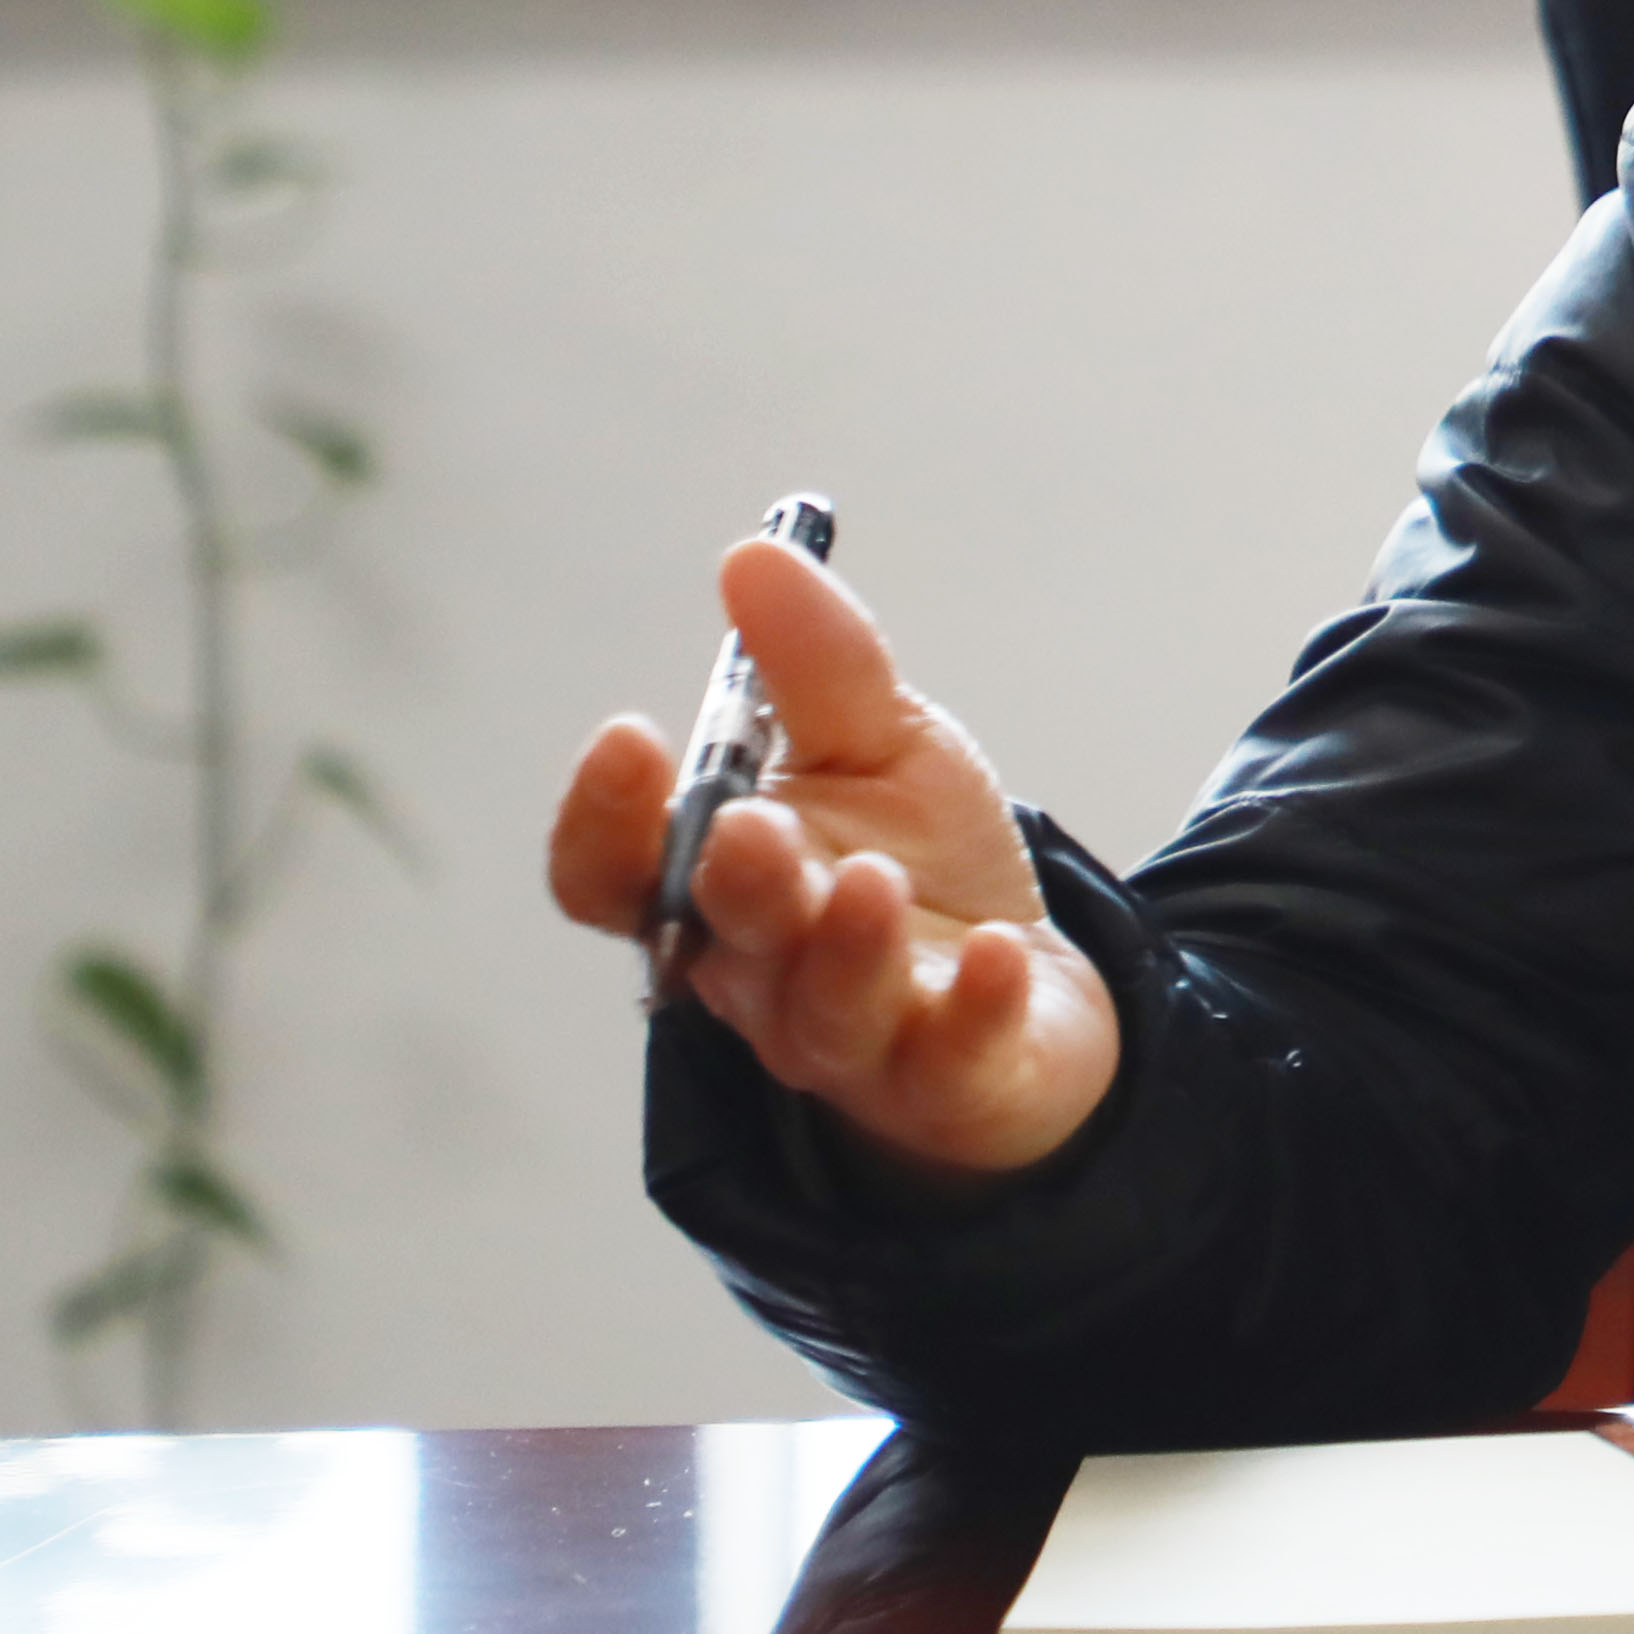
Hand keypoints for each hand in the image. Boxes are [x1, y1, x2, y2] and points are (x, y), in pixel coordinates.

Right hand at [542, 528, 1120, 1184]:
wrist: (1031, 992)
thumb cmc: (922, 865)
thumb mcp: (883, 746)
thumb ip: (819, 664)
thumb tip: (756, 554)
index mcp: (716, 891)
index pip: (613, 876)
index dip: (602, 822)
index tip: (629, 737)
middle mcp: (765, 973)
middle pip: (723, 939)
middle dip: (735, 882)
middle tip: (749, 826)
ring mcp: (856, 1036)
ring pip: (825, 1008)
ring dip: (844, 946)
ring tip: (870, 879)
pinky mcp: (953, 1079)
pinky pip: (951, 1057)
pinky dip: (975, 1007)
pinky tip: (1001, 954)